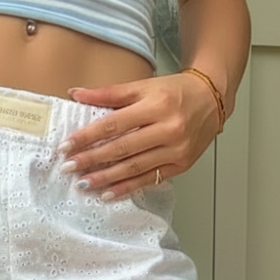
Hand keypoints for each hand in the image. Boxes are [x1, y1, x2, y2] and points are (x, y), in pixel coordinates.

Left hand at [59, 71, 221, 199]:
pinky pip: (148, 180)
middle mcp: (167, 129)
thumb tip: (76, 93)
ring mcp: (175, 150)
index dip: (88, 136)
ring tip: (83, 183)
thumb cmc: (175, 91)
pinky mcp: (179, 166)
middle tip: (69, 168)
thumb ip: (110, 93)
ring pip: (134, 168)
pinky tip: (108, 194)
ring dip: (106, 178)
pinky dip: (126, 188)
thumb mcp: (144, 86)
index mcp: (155, 105)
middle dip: (92, 159)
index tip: (67, 146)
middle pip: (122, 148)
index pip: (114, 123)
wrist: (212, 99)